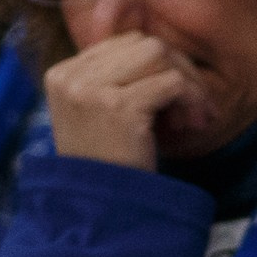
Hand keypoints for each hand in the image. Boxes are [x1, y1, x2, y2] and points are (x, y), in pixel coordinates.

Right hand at [44, 33, 197, 169]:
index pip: (122, 43)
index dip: (158, 64)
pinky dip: (192, 98)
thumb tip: (164, 50)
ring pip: (159, 54)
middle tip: (195, 107)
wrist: (99, 213)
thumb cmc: (107, 168)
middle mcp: (71, 77)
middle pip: (143, 43)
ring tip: (194, 116)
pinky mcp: (118, 107)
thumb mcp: (97, 116)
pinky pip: (171, 82)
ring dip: (188, 82)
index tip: (175, 96)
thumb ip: (116, 81)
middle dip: (178, 68)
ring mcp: (91, 90)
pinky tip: (194, 123)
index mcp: (61, 74)